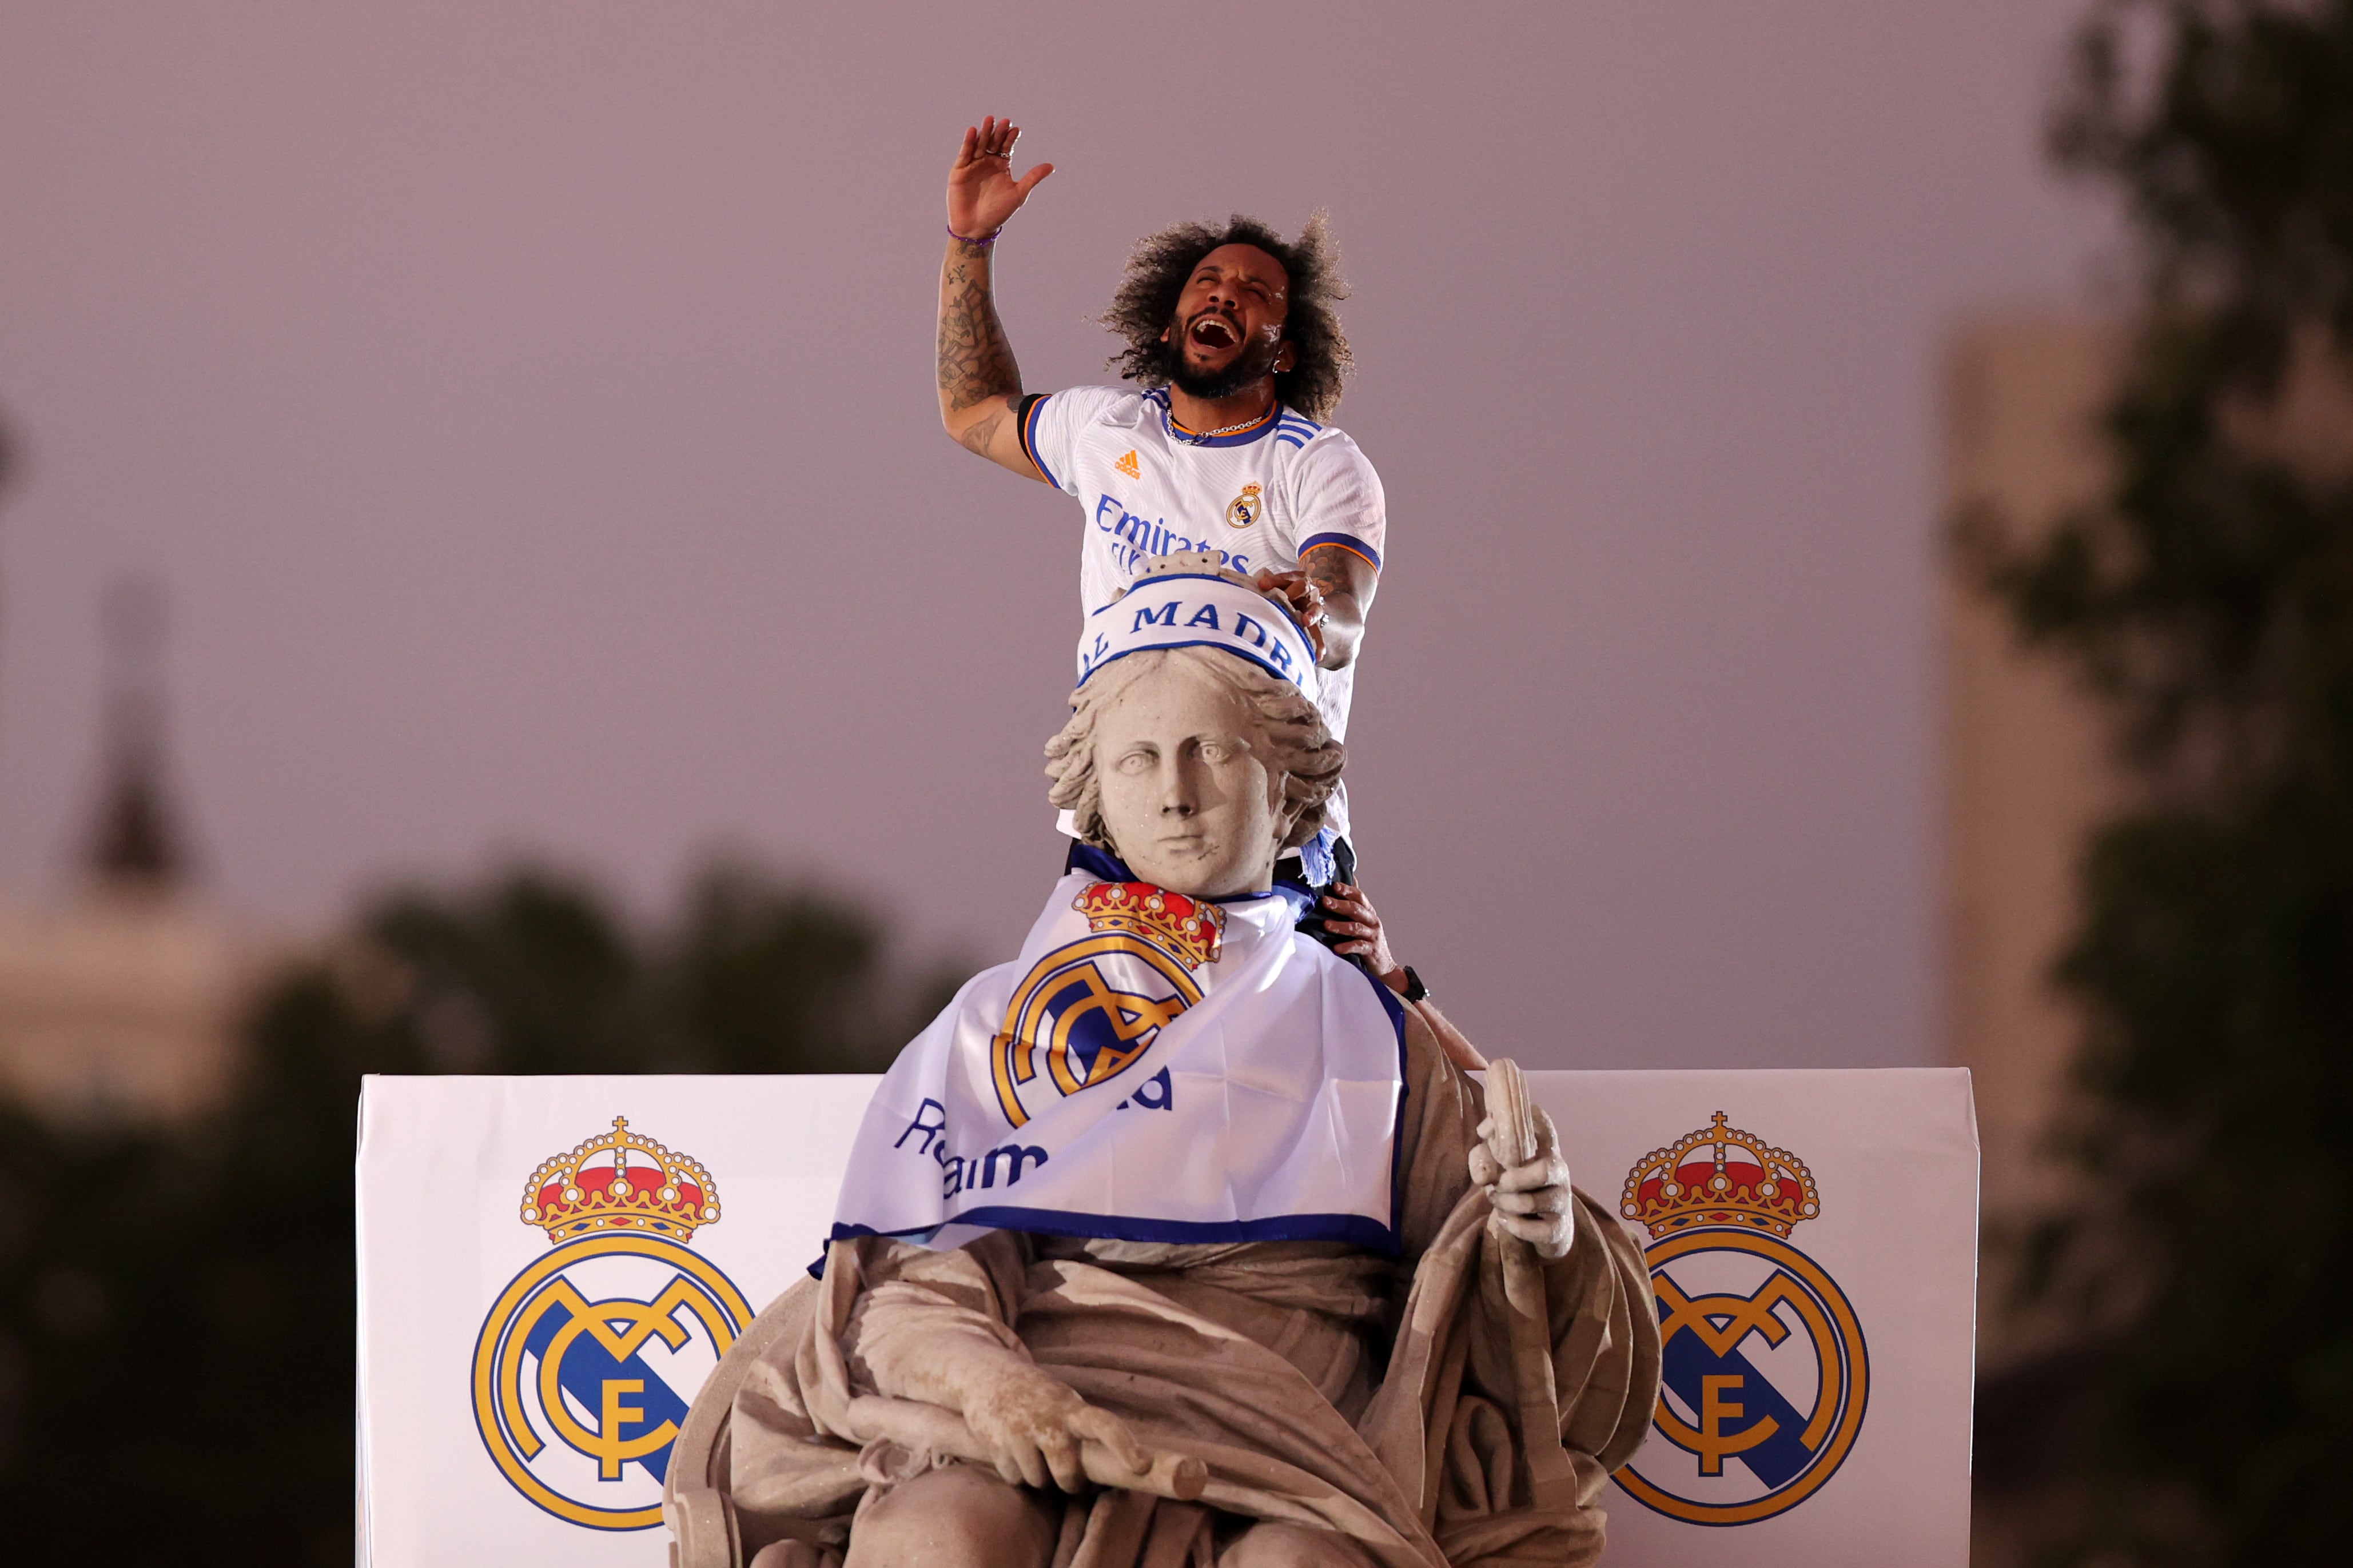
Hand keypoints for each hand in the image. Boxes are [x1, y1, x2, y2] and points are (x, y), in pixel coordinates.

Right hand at [947, 116, 1053, 240]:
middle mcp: (987, 162)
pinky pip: (964, 153)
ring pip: (979, 144)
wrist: (976, 227)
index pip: (1007, 147)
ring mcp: (973, 164)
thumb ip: (1032, 178)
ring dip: (984, 132)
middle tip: (1004, 121)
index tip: (1016, 130)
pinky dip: (968, 142)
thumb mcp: (1018, 194)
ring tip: (990, 120)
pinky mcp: (959, 170)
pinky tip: (973, 131)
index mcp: (1001, 165)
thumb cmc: (998, 213)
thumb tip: (1052, 166)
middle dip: (999, 132)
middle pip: (993, 142)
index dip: (1011, 138)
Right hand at [959, 1361, 1149, 1492]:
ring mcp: (1019, 1431)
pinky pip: (1014, 1478)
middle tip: (1072, 1480)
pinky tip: (1014, 1451)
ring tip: (1035, 1453)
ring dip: (1040, 1477)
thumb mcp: (1063, 1403)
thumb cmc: (1039, 1397)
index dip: (1125, 1446)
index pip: (1105, 1425)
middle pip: (1067, 1474)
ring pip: (1038, 1481)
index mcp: (1072, 1408)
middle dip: (1071, 1484)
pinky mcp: (996, 1443)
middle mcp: (1048, 1420)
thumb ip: (1081, 1431)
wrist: (988, 1375)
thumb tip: (1109, 1474)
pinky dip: (1017, 1473)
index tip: (1142, 1466)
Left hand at [1251, 568, 1326, 658]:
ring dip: (1310, 615)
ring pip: (1315, 608)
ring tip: (1306, 622)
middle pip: (1302, 588)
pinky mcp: (1316, 624)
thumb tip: (1259, 585)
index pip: (1285, 578)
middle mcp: (1307, 591)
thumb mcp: (1276, 588)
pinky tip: (1318, 654)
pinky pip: (1319, 633)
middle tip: (1284, 599)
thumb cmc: (1283, 595)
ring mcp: (1313, 607)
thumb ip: (1267, 586)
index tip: (1262, 585)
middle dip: (1292, 594)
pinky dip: (1319, 643)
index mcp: (1295, 580)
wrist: (1306, 601)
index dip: (1274, 581)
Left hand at [1319, 881, 1400, 983]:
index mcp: (1368, 912)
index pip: (1359, 896)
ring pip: (1356, 928)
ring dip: (1340, 926)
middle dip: (1340, 904)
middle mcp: (1372, 921)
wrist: (1384, 965)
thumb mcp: (1363, 920)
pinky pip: (1359, 947)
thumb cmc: (1369, 940)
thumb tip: (1351, 878)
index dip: (1347, 890)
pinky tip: (1337, 948)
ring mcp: (1372, 936)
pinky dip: (1347, 946)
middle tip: (1325, 902)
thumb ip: (1356, 903)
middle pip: (1356, 909)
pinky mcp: (1371, 951)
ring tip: (1326, 925)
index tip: (1334, 886)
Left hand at [1469, 1104, 1574, 1259]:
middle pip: (1546, 1171)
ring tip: (1496, 1200)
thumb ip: (1486, 1149)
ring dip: (1504, 1203)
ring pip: (1530, 1202)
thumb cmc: (1516, 1186)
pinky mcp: (1558, 1228)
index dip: (1532, 1120)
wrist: (1543, 1227)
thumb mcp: (1498, 1165)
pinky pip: (1530, 1229)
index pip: (1545, 1126)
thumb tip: (1485, 1132)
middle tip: (1496, 1184)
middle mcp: (1560, 1172)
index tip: (1509, 1127)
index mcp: (1546, 1149)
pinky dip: (1510, 1224)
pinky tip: (1504, 1218)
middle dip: (1511, 1180)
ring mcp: (1562, 1201)